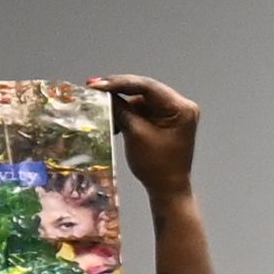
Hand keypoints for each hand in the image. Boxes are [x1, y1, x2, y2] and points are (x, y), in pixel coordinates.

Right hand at [91, 71, 203, 202]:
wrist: (167, 189)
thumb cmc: (156, 166)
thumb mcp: (136, 134)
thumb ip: (121, 110)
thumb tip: (104, 94)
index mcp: (181, 108)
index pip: (148, 87)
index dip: (120, 83)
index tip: (97, 85)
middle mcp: (180, 105)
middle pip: (145, 90)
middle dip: (118, 90)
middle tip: (93, 87)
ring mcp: (173, 112)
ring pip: (141, 99)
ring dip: (121, 104)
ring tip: (100, 106)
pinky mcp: (165, 119)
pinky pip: (143, 109)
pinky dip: (127, 113)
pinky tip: (113, 120)